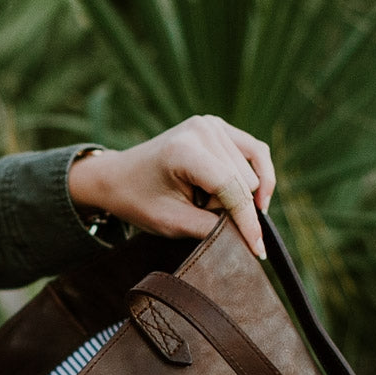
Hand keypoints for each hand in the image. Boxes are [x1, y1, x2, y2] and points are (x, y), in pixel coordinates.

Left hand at [67, 115, 274, 258]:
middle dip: (231, 207)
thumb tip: (249, 237)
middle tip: (197, 211)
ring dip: (236, 194)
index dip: (247, 222)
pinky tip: (252, 197)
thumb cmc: (140, 201)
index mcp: (184, 151)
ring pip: (253, 172)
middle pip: (245, 182)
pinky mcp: (219, 126)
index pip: (231, 188)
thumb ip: (211, 229)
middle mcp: (202, 129)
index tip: (258, 250)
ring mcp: (212, 123)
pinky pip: (256, 153)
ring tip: (204, 199)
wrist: (118, 177)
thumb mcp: (172, 223)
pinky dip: (257, 177)